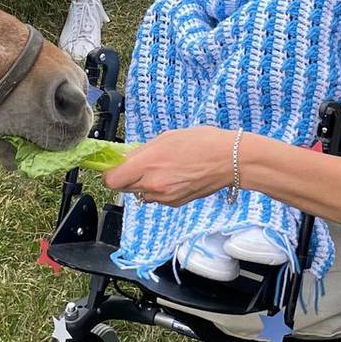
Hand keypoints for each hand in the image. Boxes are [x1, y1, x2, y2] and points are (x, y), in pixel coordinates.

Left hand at [103, 127, 237, 206]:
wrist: (230, 160)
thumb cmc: (202, 143)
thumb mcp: (166, 137)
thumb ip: (142, 151)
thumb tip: (126, 158)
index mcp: (148, 165)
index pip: (112, 180)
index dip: (110, 172)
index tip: (114, 165)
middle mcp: (153, 186)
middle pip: (123, 188)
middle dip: (126, 176)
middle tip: (138, 163)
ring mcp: (164, 198)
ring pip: (140, 193)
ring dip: (143, 183)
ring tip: (162, 168)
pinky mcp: (175, 203)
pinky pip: (156, 197)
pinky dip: (158, 188)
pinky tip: (174, 175)